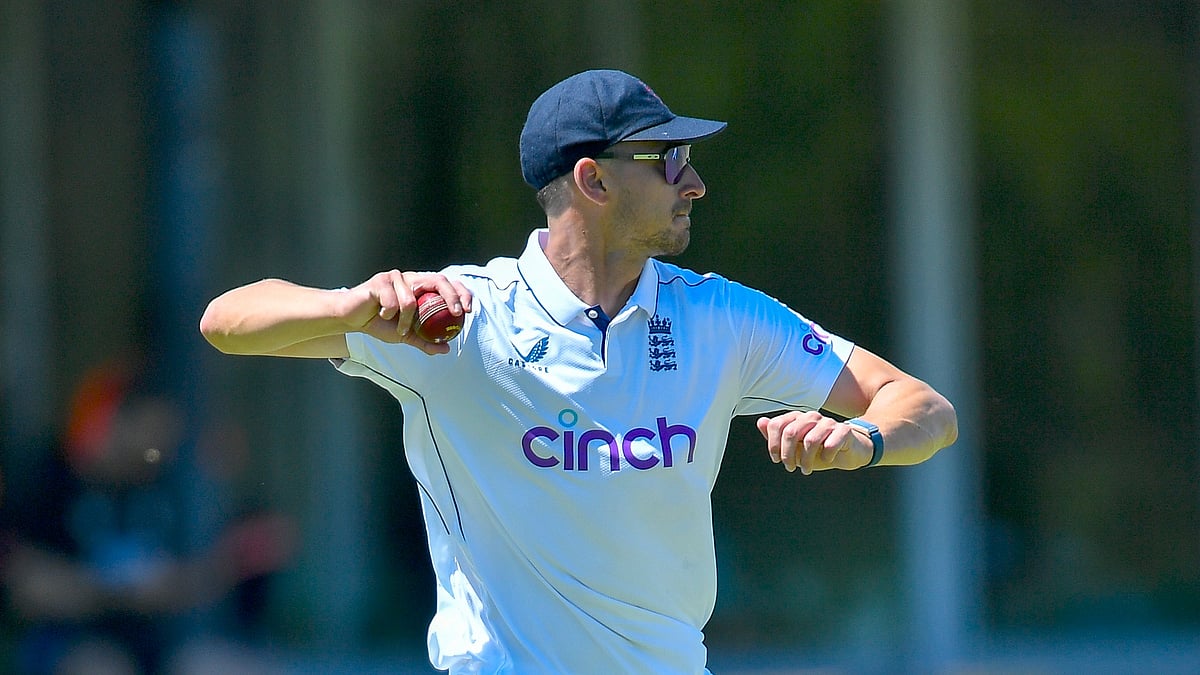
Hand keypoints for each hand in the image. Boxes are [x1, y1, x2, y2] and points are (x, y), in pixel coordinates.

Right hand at [345, 271, 471, 354]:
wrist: (351, 320)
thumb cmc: (380, 324)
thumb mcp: (406, 336)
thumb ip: (425, 342)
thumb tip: (446, 349)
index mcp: (421, 288)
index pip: (446, 284)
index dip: (461, 292)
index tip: (469, 310)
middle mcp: (412, 279)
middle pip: (438, 280)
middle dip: (451, 296)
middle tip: (456, 313)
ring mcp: (396, 277)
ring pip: (411, 300)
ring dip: (406, 320)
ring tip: (397, 326)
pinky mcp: (381, 280)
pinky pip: (393, 301)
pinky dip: (389, 314)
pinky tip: (380, 314)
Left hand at [756, 411, 871, 474]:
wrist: (849, 451)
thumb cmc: (819, 449)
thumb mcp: (796, 446)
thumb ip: (777, 436)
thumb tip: (760, 422)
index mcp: (797, 418)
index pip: (777, 425)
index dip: (773, 444)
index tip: (777, 459)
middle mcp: (811, 417)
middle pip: (791, 432)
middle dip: (788, 454)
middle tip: (791, 468)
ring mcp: (828, 423)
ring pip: (810, 440)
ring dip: (806, 460)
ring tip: (806, 470)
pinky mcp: (844, 431)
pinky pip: (830, 445)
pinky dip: (826, 457)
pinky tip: (826, 460)